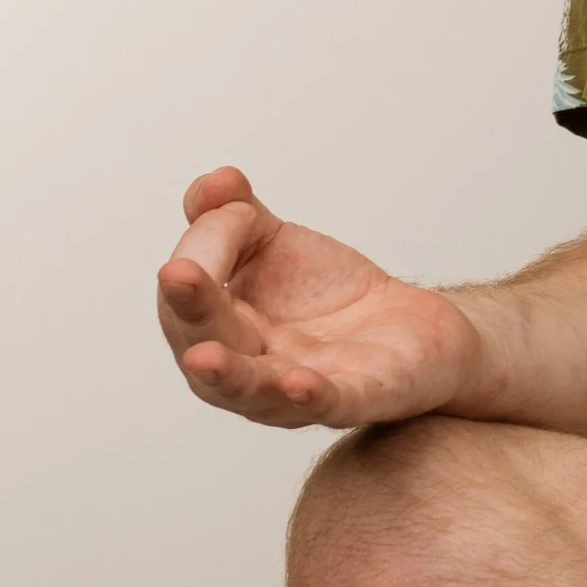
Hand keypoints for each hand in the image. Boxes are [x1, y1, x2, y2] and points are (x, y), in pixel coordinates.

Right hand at [157, 165, 482, 429]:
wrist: (409, 329)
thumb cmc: (327, 295)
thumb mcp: (276, 243)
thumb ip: (236, 215)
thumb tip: (215, 183)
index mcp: (222, 329)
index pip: (192, 297)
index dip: (204, 251)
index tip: (233, 211)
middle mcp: (250, 367)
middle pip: (208, 344)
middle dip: (192, 310)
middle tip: (177, 275)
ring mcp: (299, 390)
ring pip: (255, 390)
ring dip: (230, 374)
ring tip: (205, 358)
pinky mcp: (356, 397)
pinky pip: (330, 403)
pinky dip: (312, 396)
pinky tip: (299, 383)